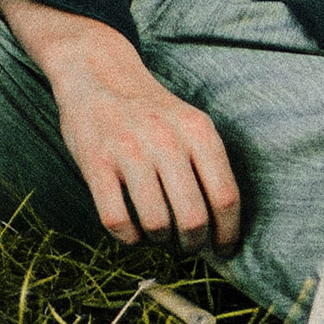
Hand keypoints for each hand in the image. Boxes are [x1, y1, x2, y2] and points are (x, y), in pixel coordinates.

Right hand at [0, 0, 240, 255]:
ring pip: (156, 224)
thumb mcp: (190, 123)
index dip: (228, 234)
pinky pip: (117, 221)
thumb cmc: (152, 111)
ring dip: (159, 240)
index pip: (225, 197)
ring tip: (158, 233)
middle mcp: (167, 140)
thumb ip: (208, 165)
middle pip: (193, 218)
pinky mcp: (96, 162)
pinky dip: (128, 237)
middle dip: (193, 244)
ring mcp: (129, 151)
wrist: (99, 72)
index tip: (223, 251)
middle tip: (188, 247)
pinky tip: (131, 229)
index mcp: (198, 131)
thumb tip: (223, 225)